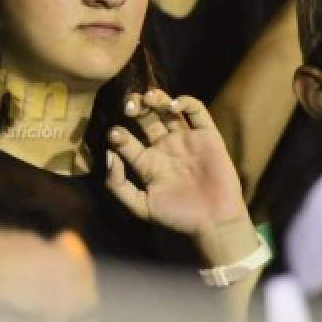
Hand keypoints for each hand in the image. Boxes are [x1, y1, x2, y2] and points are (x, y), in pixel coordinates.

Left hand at [105, 90, 255, 261]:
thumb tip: (108, 155)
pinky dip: (186, 102)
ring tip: (147, 98)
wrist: (213, 224)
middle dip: (134, 107)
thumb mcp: (139, 206)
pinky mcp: (208, 136)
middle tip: (128, 106)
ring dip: (156, 98)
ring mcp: (186, 139)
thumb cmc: (175, 217)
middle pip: (145, 118)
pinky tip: (173, 106)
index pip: (126, 140)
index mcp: (146, 161)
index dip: (118, 134)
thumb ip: (118, 185)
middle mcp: (164, 146)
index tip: (113, 134)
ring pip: (168, 110)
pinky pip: (198, 112)